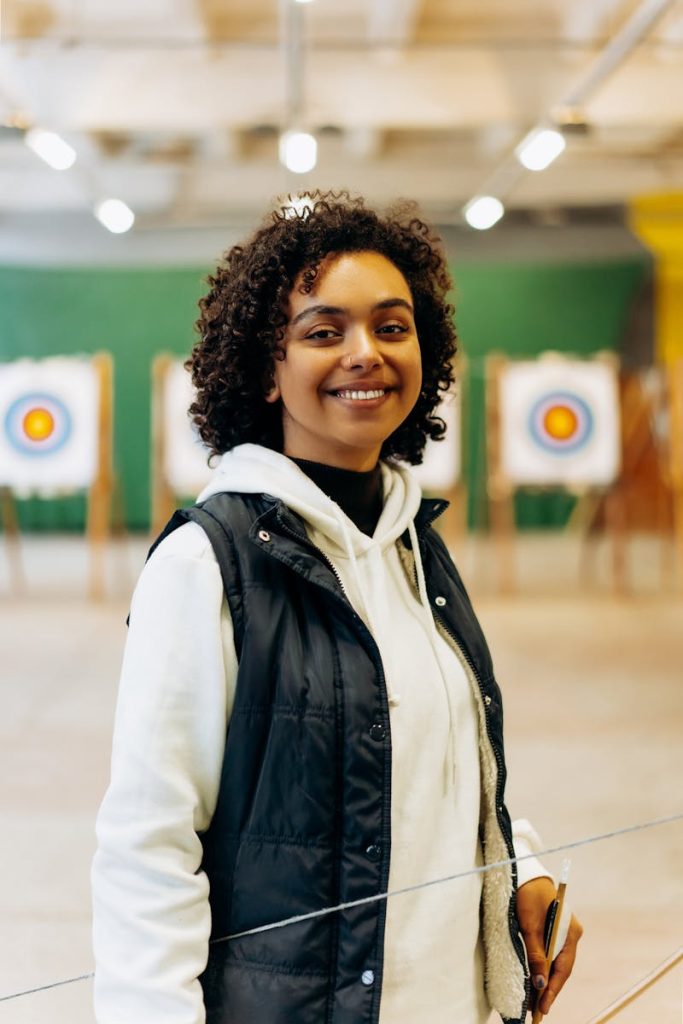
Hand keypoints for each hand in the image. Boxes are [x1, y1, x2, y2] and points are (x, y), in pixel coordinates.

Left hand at [516, 876, 582, 1015]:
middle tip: (538, 1012)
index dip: (553, 989)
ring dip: (547, 981)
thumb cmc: (528, 894)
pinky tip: (537, 982)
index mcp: (571, 932)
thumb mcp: (529, 924)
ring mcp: (564, 933)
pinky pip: (552, 955)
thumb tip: (541, 983)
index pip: (563, 968)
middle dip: (550, 990)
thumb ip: (536, 953)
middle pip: (561, 968)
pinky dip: (544, 969)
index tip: (543, 1008)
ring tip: (536, 1003)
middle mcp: (571, 935)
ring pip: (556, 963)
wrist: (525, 872)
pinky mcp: (554, 931)